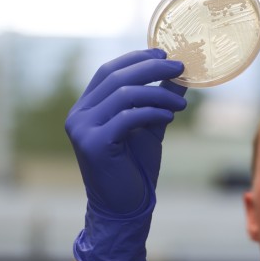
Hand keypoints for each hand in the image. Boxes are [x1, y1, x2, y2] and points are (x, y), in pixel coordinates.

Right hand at [66, 48, 186, 260]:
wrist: (124, 207)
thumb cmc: (134, 169)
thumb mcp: (148, 128)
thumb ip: (157, 101)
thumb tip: (178, 75)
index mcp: (86, 108)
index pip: (108, 71)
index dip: (136, 59)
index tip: (164, 53)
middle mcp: (78, 115)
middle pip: (116, 77)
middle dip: (151, 69)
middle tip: (180, 68)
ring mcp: (82, 129)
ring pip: (123, 94)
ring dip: (158, 93)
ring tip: (181, 102)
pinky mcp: (93, 144)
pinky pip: (127, 117)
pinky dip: (152, 112)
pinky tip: (170, 115)